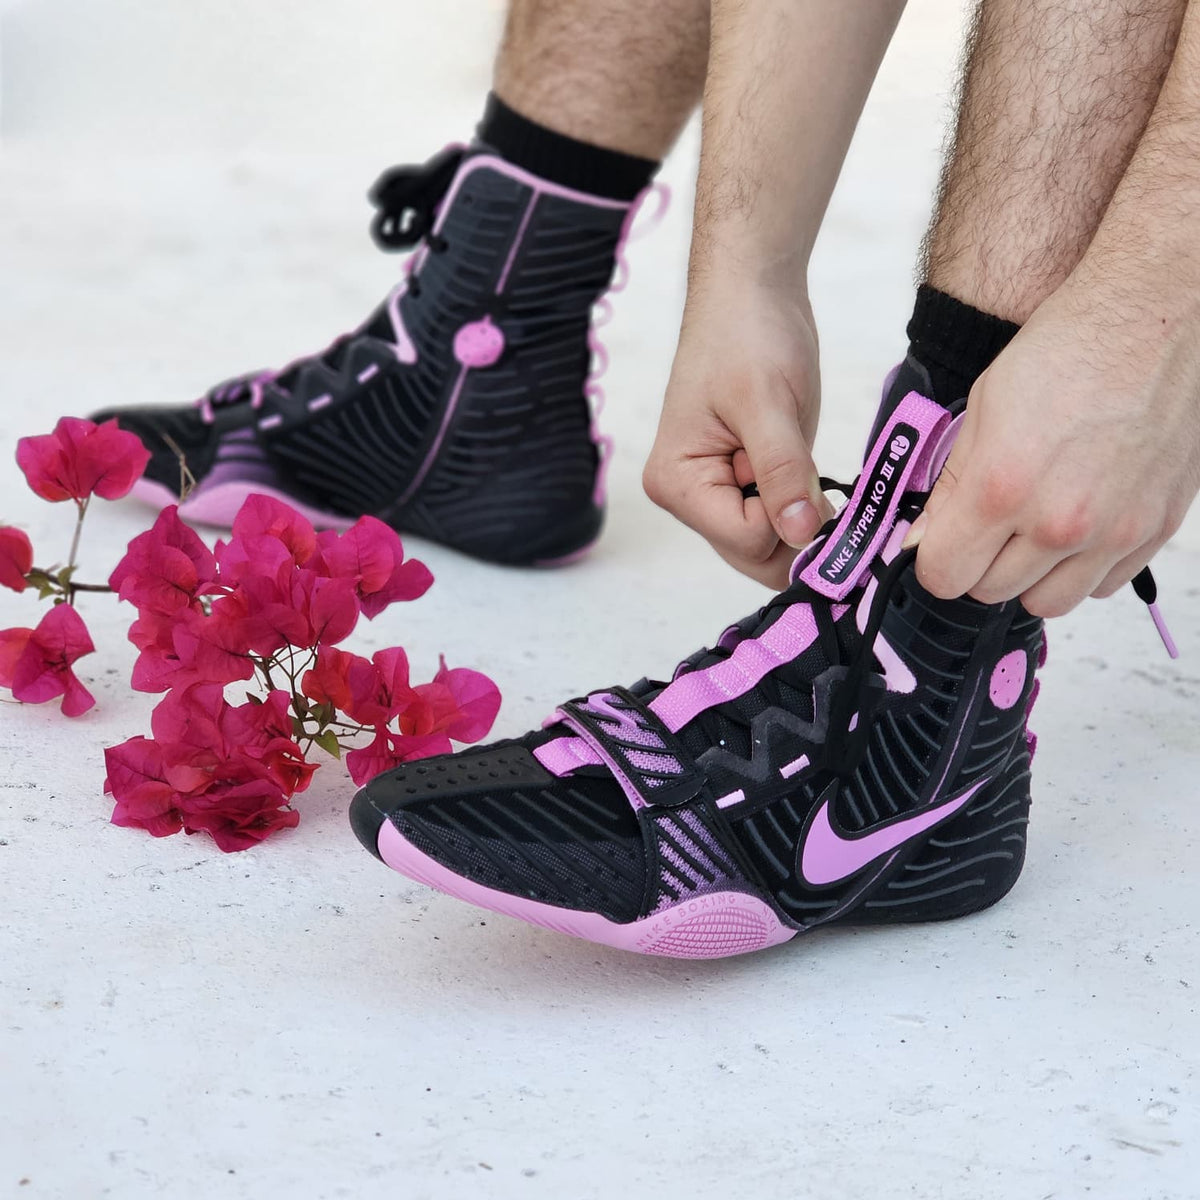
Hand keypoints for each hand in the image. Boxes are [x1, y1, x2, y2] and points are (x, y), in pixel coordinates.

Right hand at [643, 285, 834, 588]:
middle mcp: (688, 498)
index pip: (746, 540)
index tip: (817, 484)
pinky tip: (807, 472)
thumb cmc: (747, 335)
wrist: (750, 293)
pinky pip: (776, 520)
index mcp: (677, 483)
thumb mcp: (769, 404)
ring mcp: (714, 493)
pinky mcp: (740, 484)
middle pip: (754, 555)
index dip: (791, 521)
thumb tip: (801, 534)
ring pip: (768, 544)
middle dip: (796, 529)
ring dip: (802, 516)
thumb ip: (783, 473)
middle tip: (824, 484)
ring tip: (808, 465)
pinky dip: (802, 506)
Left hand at [906, 276, 1199, 615]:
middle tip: (986, 527)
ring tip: (1030, 529)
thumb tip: (923, 541)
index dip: (934, 561)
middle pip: (991, 593)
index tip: (938, 544)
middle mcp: (1060, 521)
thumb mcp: (980, 413)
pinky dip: (1081, 568)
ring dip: (1029, 575)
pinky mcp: (1155, 528)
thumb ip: (949, 488)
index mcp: (1003, 489)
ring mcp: (1114, 530)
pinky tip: (1076, 526)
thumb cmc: (1065, 350)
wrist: (1150, 318)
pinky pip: (1102, 585)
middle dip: (978, 565)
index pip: (943, 576)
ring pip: (1047, 602)